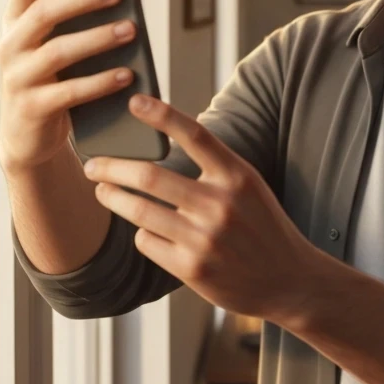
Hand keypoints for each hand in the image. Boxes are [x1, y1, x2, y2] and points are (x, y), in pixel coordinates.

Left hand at [82, 93, 317, 322]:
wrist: (290, 281)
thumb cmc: (263, 227)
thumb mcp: (249, 188)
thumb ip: (214, 167)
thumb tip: (161, 145)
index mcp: (238, 177)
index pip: (195, 135)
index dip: (162, 115)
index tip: (134, 102)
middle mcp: (221, 205)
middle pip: (150, 177)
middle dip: (111, 167)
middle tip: (93, 164)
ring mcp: (205, 239)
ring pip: (139, 212)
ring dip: (113, 198)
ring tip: (104, 191)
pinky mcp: (192, 269)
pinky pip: (147, 242)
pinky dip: (141, 233)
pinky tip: (146, 231)